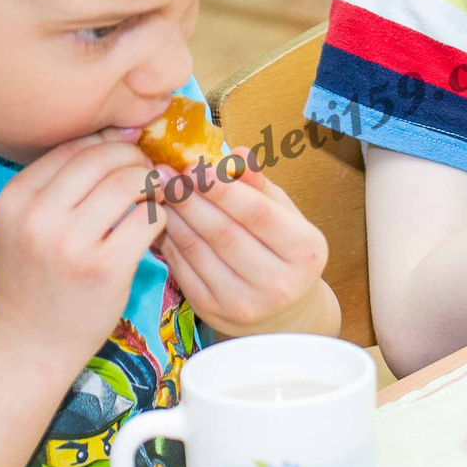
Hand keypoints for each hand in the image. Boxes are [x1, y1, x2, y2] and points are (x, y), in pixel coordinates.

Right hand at [0, 138, 158, 356]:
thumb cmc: (34, 282)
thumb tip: (114, 136)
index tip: (125, 154)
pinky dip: (159, 213)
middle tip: (146, 173)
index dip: (106, 143)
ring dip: (151, 182)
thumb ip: (58, 186)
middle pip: (102, 157)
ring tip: (154, 194)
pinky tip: (156, 223)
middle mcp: (38, 216)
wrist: (30, 346)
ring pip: (128, 181)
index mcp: (15, 198)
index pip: (71, 146)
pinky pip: (148, 217)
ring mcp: (71, 243)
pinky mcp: (106, 268)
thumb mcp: (24, 226)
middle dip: (132, 158)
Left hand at [152, 165, 330, 333]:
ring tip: (161, 190)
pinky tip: (163, 218)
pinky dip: (169, 240)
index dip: (223, 189)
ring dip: (174, 216)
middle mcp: (278, 283)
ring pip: (197, 250)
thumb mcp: (283, 214)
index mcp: (305, 251)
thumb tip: (237, 154)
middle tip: (166, 173)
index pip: (258, 214)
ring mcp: (243, 303)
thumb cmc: (282, 249)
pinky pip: (182, 268)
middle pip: (223, 232)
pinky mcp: (212, 312)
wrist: (281, 310)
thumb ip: (259, 185)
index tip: (195, 165)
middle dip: (190, 198)